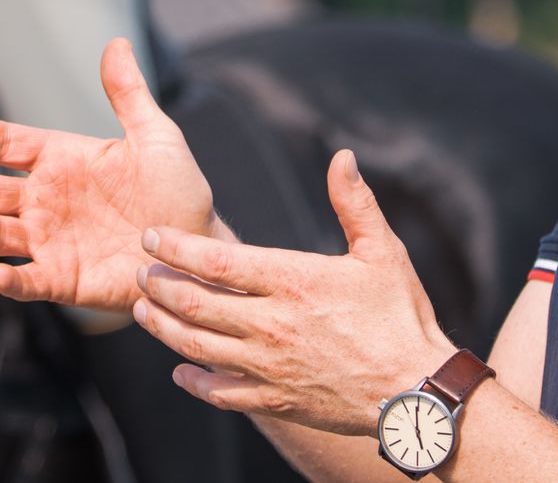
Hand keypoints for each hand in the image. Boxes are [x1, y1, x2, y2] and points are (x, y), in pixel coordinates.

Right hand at [0, 38, 216, 313]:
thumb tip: (116, 42)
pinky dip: (13, 280)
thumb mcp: (157, 138)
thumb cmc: (179, 192)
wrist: (199, 252)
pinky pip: (32, 280)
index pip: (6, 144)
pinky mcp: (65, 279)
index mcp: (61, 160)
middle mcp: (46, 200)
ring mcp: (51, 241)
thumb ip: (129, 94)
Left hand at [131, 149, 453, 436]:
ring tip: (143, 311)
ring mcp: (270, 367)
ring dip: (164, 328)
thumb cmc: (402, 317)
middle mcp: (272, 324)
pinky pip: (222, 393)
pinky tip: (180, 370)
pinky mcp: (277, 400)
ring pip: (198, 347)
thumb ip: (355, 204)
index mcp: (293, 281)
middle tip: (138, 272)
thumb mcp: (383, 252)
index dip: (176, 247)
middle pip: (196, 304)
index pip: (217, 261)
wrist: (419, 393)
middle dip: (160, 286)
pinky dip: (195, 382)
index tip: (151, 236)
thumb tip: (342, 157)